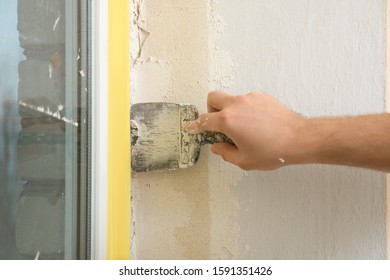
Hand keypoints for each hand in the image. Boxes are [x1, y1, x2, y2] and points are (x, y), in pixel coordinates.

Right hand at [185, 91, 304, 169]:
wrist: (299, 139)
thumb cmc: (273, 151)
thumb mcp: (244, 160)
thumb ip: (225, 153)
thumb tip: (218, 147)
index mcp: (228, 121)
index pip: (204, 120)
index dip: (195, 125)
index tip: (191, 126)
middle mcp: (236, 105)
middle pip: (212, 98)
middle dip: (210, 109)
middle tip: (218, 124)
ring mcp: (250, 98)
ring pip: (231, 99)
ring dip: (230, 110)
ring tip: (243, 127)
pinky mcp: (262, 97)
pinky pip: (246, 100)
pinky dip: (245, 109)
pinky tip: (256, 123)